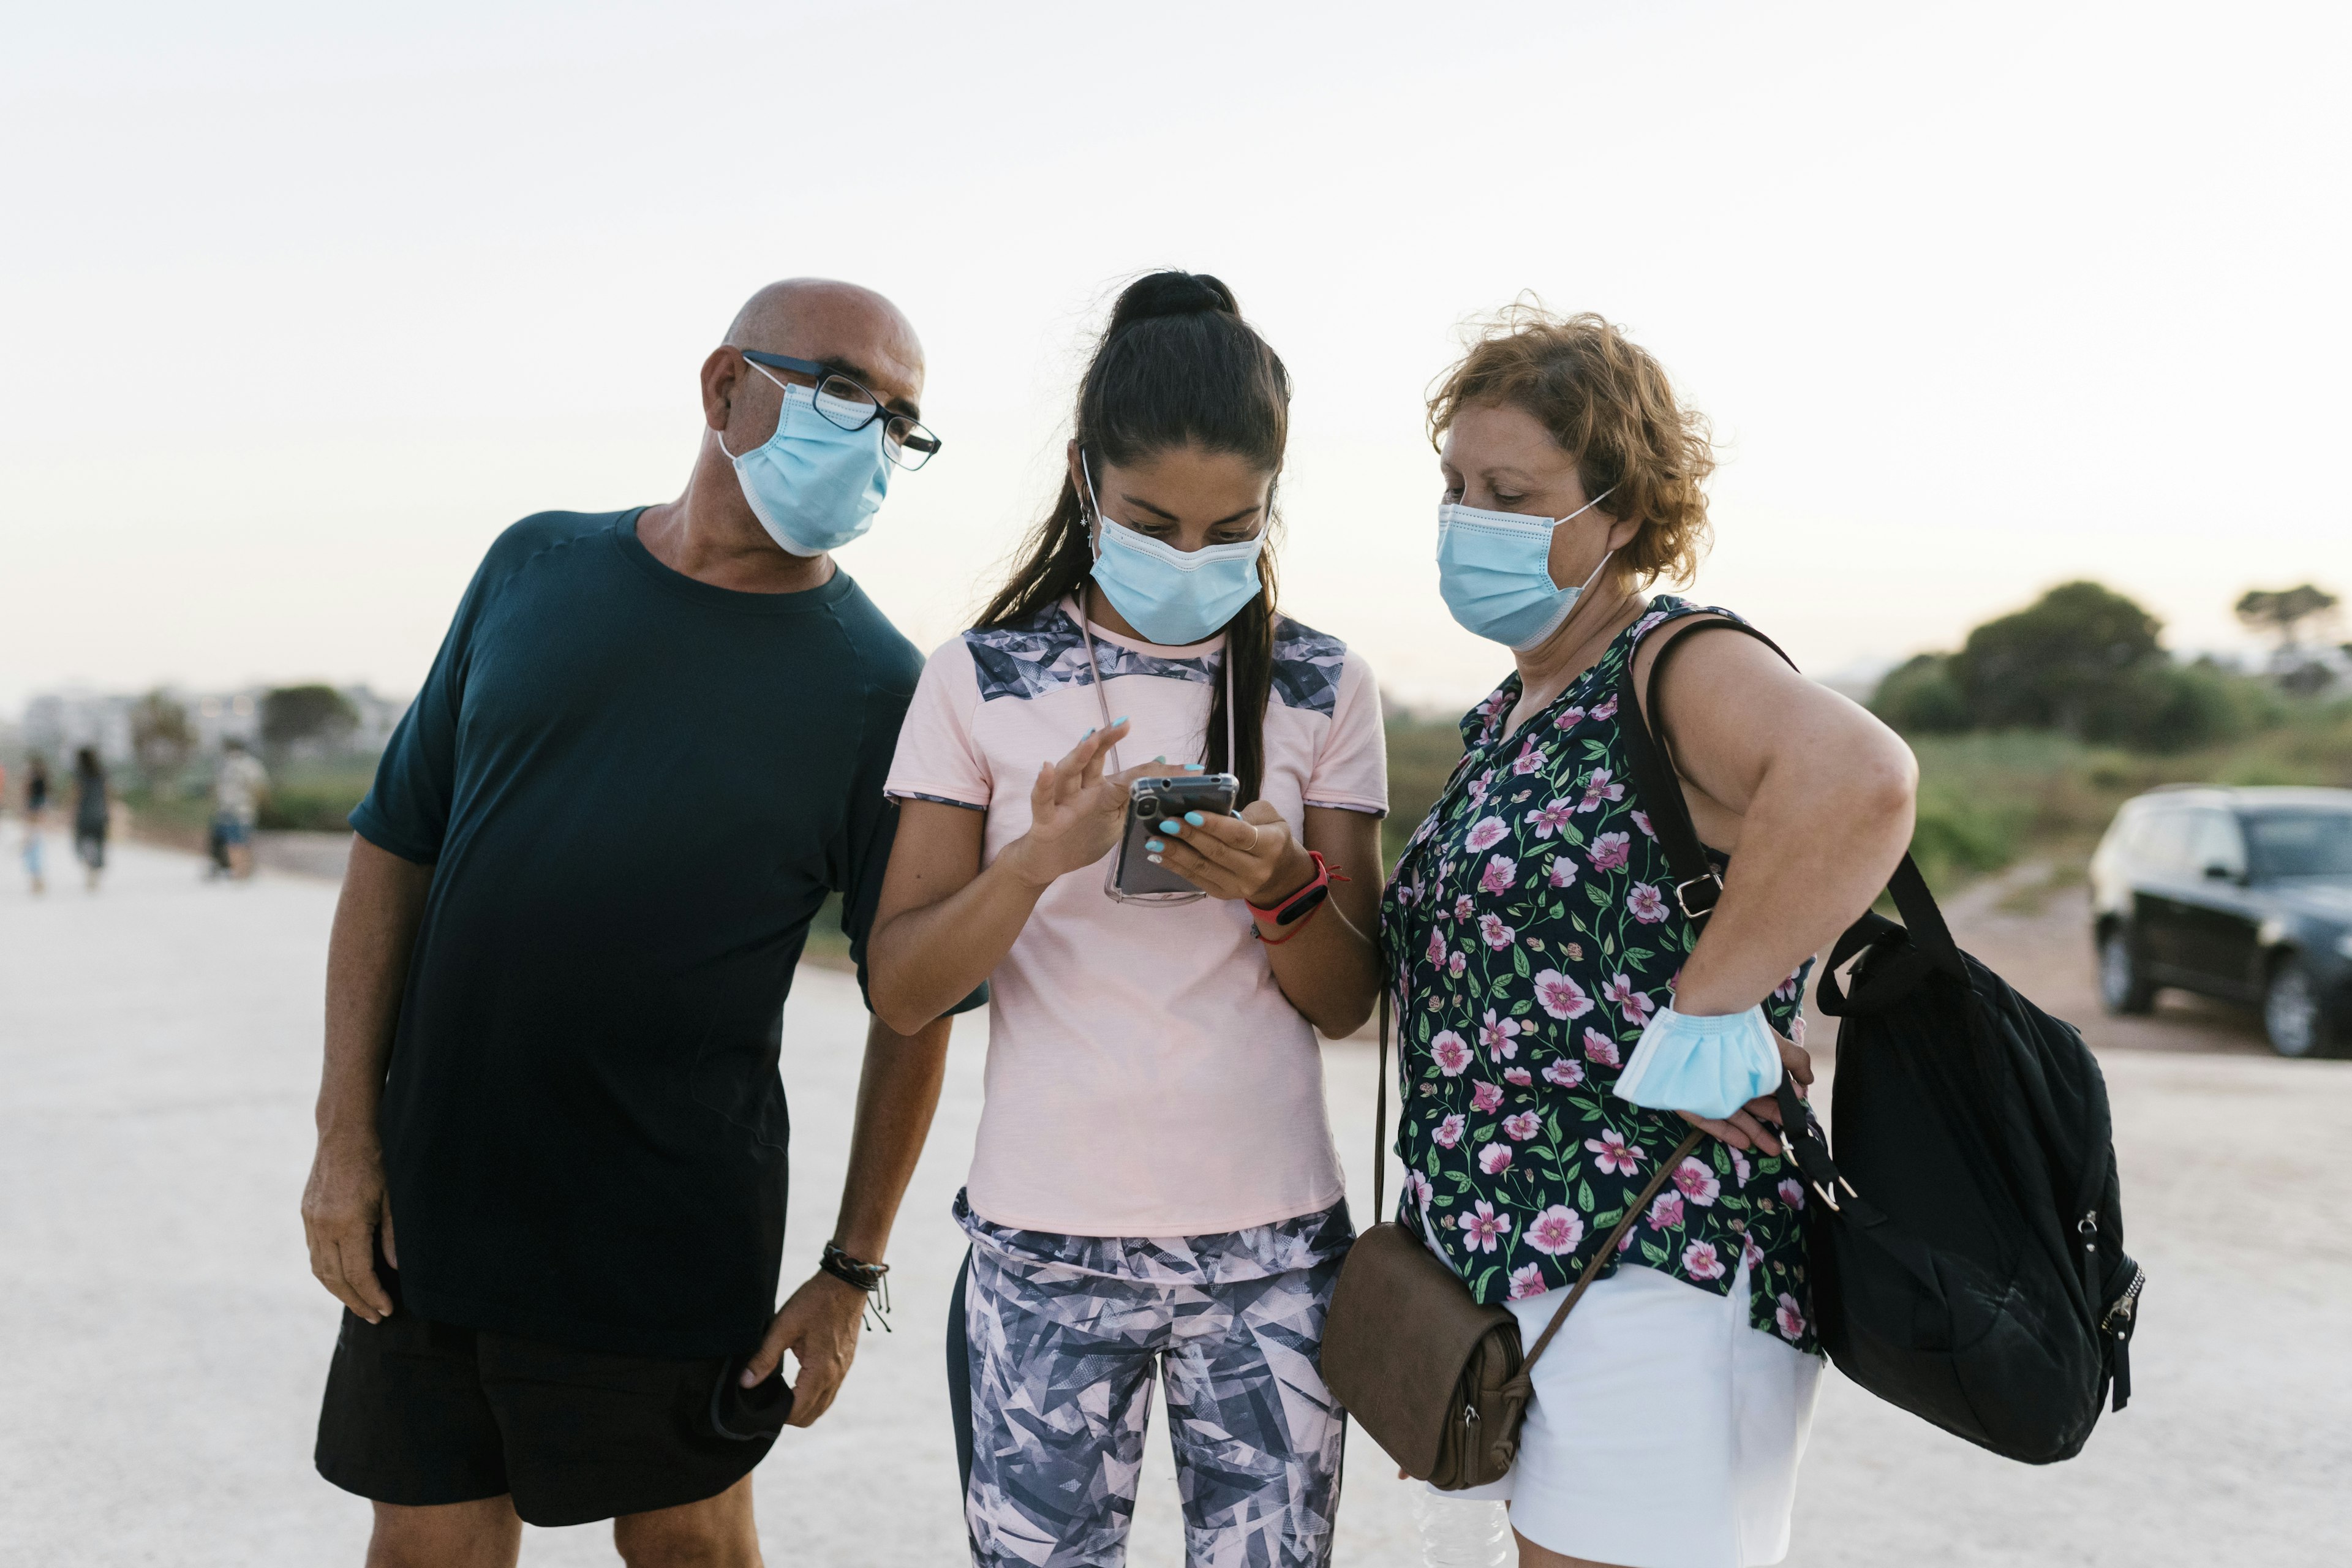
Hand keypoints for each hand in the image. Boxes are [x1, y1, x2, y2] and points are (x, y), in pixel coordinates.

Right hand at [301, 1135, 396, 1322]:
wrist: (345, 1131)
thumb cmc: (377, 1160)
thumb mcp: (392, 1198)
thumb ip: (393, 1236)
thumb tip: (395, 1269)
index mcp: (347, 1224)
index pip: (358, 1274)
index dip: (373, 1296)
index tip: (387, 1309)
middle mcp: (323, 1226)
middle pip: (336, 1278)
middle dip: (356, 1301)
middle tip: (375, 1316)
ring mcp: (311, 1221)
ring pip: (320, 1269)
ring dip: (338, 1291)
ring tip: (359, 1303)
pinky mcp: (306, 1214)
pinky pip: (314, 1253)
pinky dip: (327, 1271)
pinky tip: (342, 1277)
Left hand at [742, 1271, 866, 1426]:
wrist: (847, 1281)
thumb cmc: (815, 1300)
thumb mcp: (784, 1325)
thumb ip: (765, 1356)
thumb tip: (746, 1383)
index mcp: (820, 1370)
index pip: (798, 1411)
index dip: (777, 1415)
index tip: (760, 1407)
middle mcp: (835, 1376)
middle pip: (811, 1416)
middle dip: (789, 1416)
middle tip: (768, 1402)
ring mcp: (844, 1370)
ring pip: (823, 1406)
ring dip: (803, 1408)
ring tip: (781, 1395)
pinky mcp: (846, 1362)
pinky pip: (831, 1392)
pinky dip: (815, 1397)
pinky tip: (799, 1383)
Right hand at [1000, 721, 1156, 890]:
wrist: (1050, 862)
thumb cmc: (1083, 837)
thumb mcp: (1117, 819)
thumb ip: (1135, 796)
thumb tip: (1159, 766)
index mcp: (1104, 790)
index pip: (1132, 774)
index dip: (1159, 770)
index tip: (1191, 769)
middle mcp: (1083, 789)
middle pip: (1094, 759)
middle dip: (1108, 739)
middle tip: (1125, 722)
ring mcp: (1064, 802)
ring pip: (1069, 773)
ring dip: (1079, 754)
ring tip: (1090, 737)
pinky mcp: (1045, 819)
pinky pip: (1042, 800)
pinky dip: (1043, 784)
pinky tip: (1046, 769)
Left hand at [1147, 798, 1311, 905]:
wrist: (1280, 875)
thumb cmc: (1271, 836)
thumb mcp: (1272, 818)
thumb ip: (1248, 811)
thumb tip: (1214, 809)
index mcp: (1271, 845)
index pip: (1238, 835)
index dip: (1213, 825)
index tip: (1190, 813)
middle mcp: (1256, 870)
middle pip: (1217, 852)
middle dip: (1189, 836)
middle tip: (1166, 822)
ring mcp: (1239, 887)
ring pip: (1203, 869)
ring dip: (1176, 854)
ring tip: (1154, 841)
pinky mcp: (1224, 895)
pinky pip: (1196, 880)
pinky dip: (1176, 868)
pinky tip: (1159, 857)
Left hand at [1676, 1022, 1811, 1156]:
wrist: (1707, 1021)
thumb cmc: (1743, 1032)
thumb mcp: (1776, 1046)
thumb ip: (1797, 1061)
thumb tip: (1808, 1081)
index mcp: (1748, 1064)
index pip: (1767, 1088)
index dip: (1783, 1102)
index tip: (1796, 1113)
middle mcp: (1730, 1077)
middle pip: (1753, 1103)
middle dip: (1772, 1119)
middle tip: (1789, 1134)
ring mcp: (1710, 1089)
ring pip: (1734, 1115)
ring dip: (1755, 1132)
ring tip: (1775, 1148)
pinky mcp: (1691, 1099)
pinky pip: (1709, 1120)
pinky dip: (1727, 1132)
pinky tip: (1745, 1142)